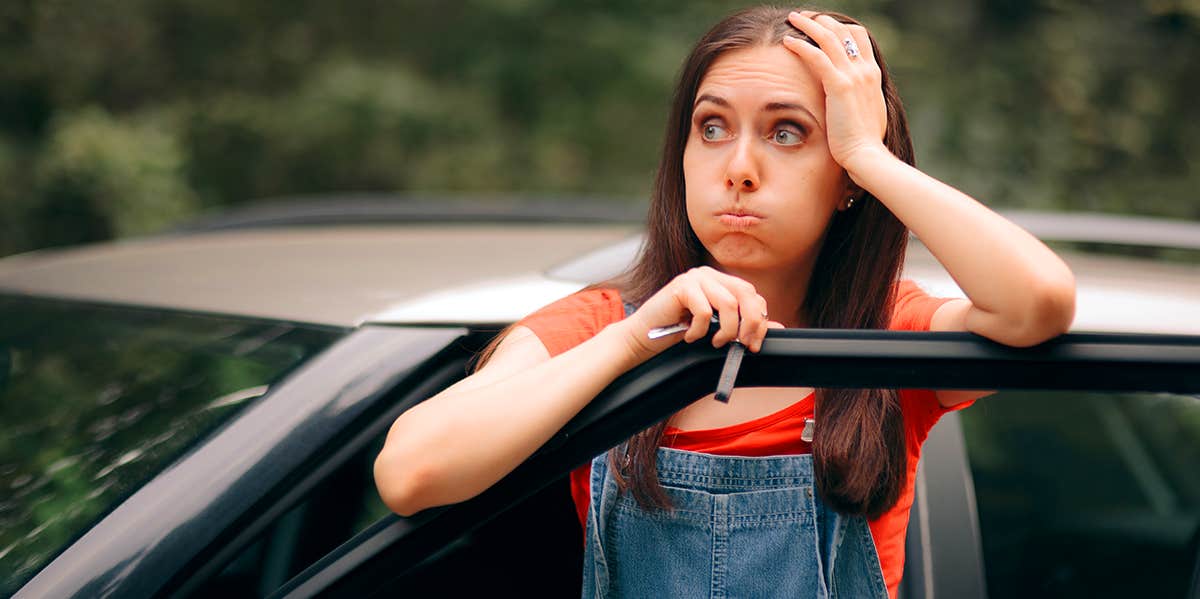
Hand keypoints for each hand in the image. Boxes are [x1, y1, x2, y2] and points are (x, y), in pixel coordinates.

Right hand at [617, 266, 783, 360]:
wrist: (642, 338)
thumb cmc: (678, 333)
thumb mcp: (716, 330)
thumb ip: (744, 326)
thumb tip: (778, 327)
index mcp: (721, 281)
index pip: (753, 295)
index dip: (759, 320)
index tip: (753, 344)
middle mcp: (709, 274)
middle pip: (746, 294)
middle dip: (750, 324)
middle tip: (741, 345)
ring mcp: (694, 278)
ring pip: (728, 303)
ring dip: (725, 330)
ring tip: (713, 342)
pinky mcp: (680, 286)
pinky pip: (703, 310)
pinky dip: (699, 330)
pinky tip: (690, 337)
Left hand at [782, 11, 887, 170]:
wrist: (867, 156)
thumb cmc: (864, 143)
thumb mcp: (866, 114)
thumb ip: (859, 100)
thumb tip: (850, 100)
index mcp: (872, 75)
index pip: (858, 37)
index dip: (839, 27)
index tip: (822, 26)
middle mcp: (865, 70)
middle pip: (844, 31)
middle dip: (822, 20)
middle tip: (803, 17)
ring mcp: (854, 76)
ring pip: (829, 38)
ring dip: (809, 24)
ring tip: (792, 18)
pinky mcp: (839, 86)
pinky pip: (817, 57)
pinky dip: (801, 45)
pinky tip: (787, 41)